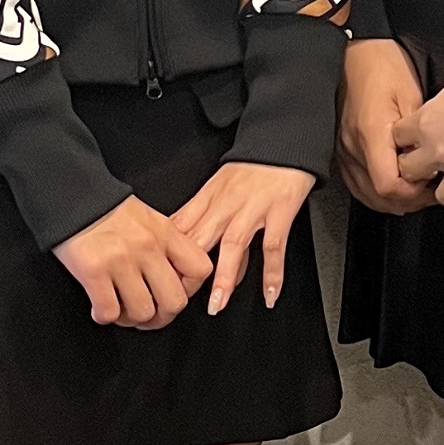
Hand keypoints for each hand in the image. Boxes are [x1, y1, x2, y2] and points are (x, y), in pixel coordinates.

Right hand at [53, 195, 212, 329]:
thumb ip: (166, 245)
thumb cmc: (107, 210)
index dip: (190, 289)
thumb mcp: (148, 219)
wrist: (72, 196)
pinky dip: (104, 316)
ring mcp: (121, 260)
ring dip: (131, 319)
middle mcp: (147, 248)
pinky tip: (100, 307)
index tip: (175, 292)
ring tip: (121, 311)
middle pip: (174, 301)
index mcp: (165, 233)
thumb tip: (176, 277)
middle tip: (149, 316)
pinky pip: (109, 311)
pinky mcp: (93, 271)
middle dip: (162, 317)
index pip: (200, 270)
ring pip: (142, 312)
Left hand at [168, 159, 316, 312]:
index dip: (168, 256)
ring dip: (224, 278)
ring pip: (233, 246)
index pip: (181, 230)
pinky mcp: (279, 211)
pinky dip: (272, 273)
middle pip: (201, 240)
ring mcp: (253, 208)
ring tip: (217, 304)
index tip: (160, 280)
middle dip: (188, 272)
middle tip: (179, 299)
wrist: (282, 140)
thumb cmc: (252, 164)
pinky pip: (274, 246)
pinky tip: (269, 294)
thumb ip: (202, 213)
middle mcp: (227, 204)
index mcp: (209, 197)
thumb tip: (183, 242)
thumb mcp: (218, 184)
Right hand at [337, 39, 433, 213]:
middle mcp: (353, 145)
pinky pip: (355, 181)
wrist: (356, 49)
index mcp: (372, 133)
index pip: (388, 185)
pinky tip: (390, 187)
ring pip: (364, 193)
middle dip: (406, 201)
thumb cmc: (383, 64)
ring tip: (413, 191)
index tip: (430, 185)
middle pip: (377, 196)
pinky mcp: (341, 146)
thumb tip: (428, 162)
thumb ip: (418, 134)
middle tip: (428, 192)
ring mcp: (343, 148)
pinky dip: (373, 191)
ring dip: (390, 199)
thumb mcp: (411, 95)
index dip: (412, 194)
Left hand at [394, 58, 443, 214]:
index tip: (415, 142)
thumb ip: (434, 113)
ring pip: (441, 197)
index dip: (407, 141)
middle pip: (410, 173)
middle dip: (420, 168)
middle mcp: (440, 152)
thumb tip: (433, 123)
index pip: (397, 140)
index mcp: (425, 124)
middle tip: (432, 163)